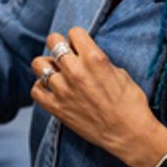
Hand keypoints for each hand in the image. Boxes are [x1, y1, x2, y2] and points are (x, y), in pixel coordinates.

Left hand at [30, 28, 166, 166]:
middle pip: (53, 40)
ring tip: (55, 71)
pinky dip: (41, 88)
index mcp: (94, 58)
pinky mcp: (56, 108)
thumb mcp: (120, 73)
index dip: (77, 38)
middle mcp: (76, 70)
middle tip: (64, 54)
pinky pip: (35, 90)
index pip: (74, 32)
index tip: (79, 46)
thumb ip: (98, 61)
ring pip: (38, 64)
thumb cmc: (131, 103)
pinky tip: (51, 90)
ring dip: (47, 65)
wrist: (129, 134)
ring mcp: (63, 89)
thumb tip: (84, 56)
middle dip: (58, 44)